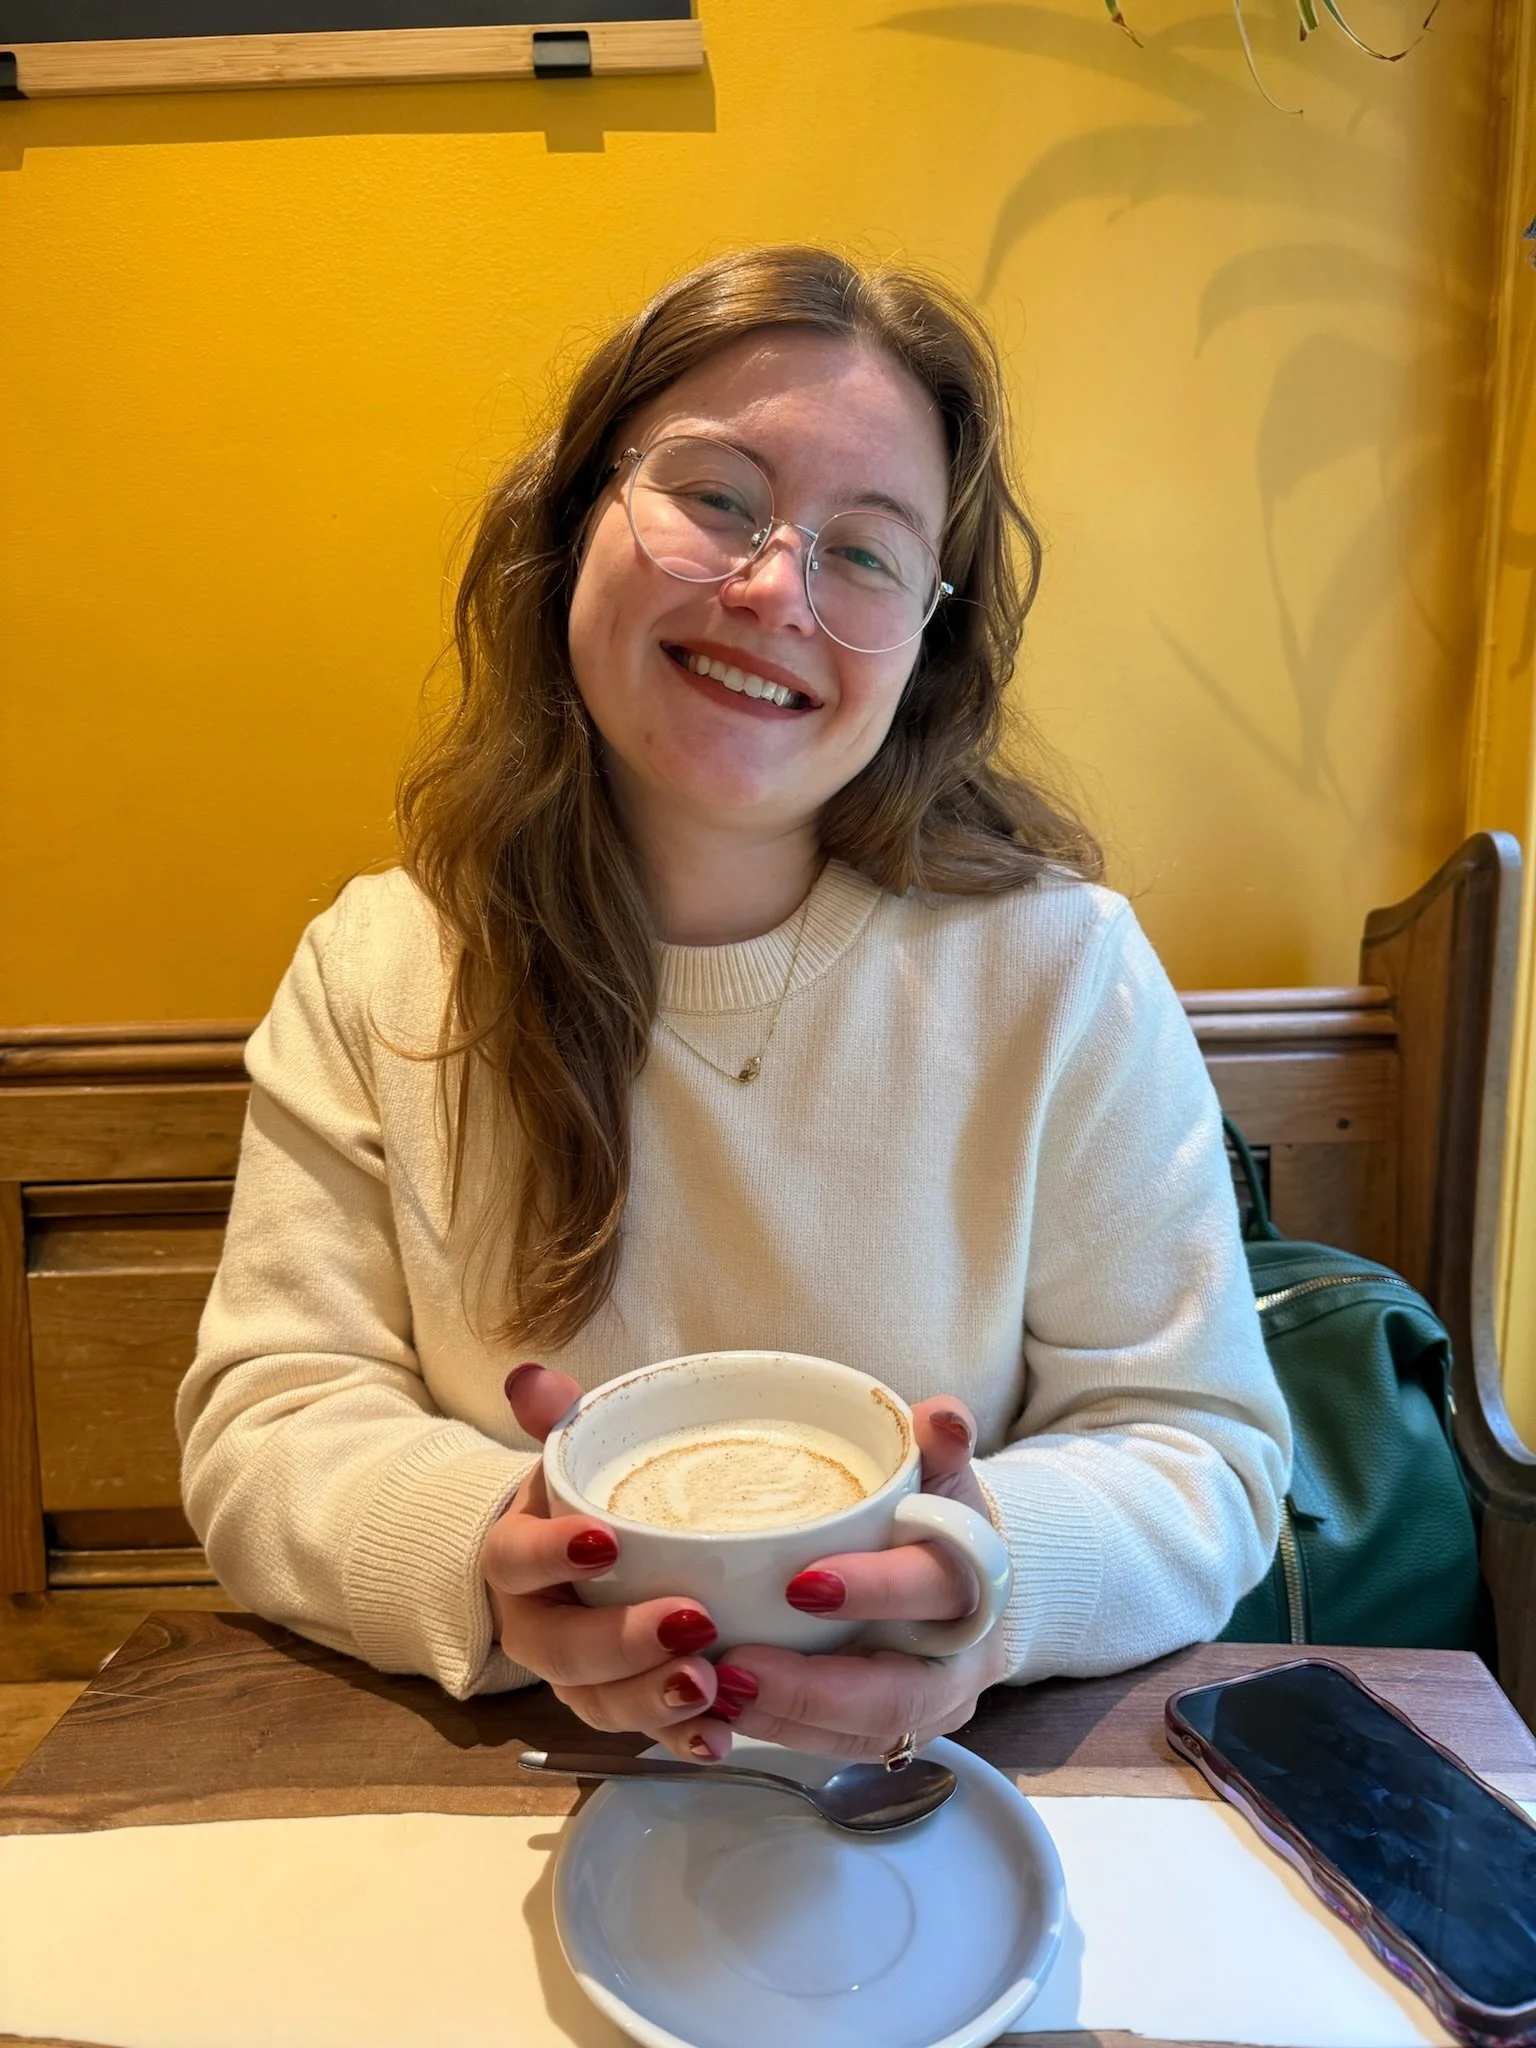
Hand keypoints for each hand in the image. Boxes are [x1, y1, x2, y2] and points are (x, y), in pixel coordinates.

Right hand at [480, 1364, 747, 1761]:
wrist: (565, 1560)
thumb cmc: (577, 1502)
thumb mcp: (568, 1453)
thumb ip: (555, 1417)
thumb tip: (529, 1375)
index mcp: (514, 1560)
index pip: (515, 1560)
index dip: (554, 1556)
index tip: (608, 1541)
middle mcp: (536, 1627)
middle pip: (561, 1650)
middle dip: (623, 1644)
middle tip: (692, 1625)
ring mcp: (574, 1677)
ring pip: (598, 1703)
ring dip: (653, 1702)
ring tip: (711, 1688)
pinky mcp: (616, 1707)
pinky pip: (640, 1735)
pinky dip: (680, 1740)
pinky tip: (723, 1735)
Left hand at [707, 1397, 1010, 1758]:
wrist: (981, 1582)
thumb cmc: (947, 1520)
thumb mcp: (948, 1475)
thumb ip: (940, 1443)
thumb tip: (939, 1415)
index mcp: (977, 1582)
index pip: (932, 1587)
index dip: (874, 1589)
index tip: (799, 1584)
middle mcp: (961, 1659)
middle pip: (897, 1693)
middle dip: (812, 1689)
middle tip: (733, 1668)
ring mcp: (933, 1708)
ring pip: (864, 1734)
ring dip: (786, 1720)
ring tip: (714, 1694)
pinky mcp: (896, 1733)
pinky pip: (843, 1749)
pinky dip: (784, 1734)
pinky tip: (726, 1714)